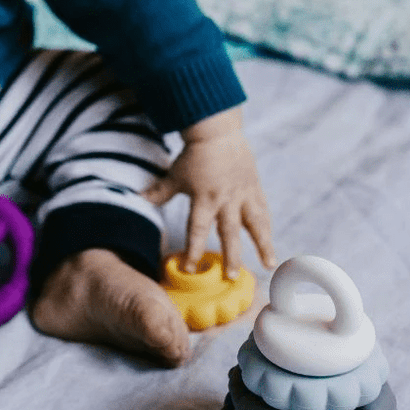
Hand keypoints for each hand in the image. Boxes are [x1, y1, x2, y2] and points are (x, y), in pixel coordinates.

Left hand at [144, 107, 274, 278]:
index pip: (196, 229)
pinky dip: (267, 228)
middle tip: (232, 278)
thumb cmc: (193, 154)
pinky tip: (271, 244)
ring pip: (254, 224)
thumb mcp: (175, 174)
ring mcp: (242, 195)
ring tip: (268, 265)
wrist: (217, 131)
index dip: (193, 250)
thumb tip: (139, 198)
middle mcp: (224, 200)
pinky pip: (263, 212)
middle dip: (230, 257)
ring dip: (262, 245)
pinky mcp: (254, 188)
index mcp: (203, 198)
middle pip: (228, 233)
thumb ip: (160, 191)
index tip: (190, 268)